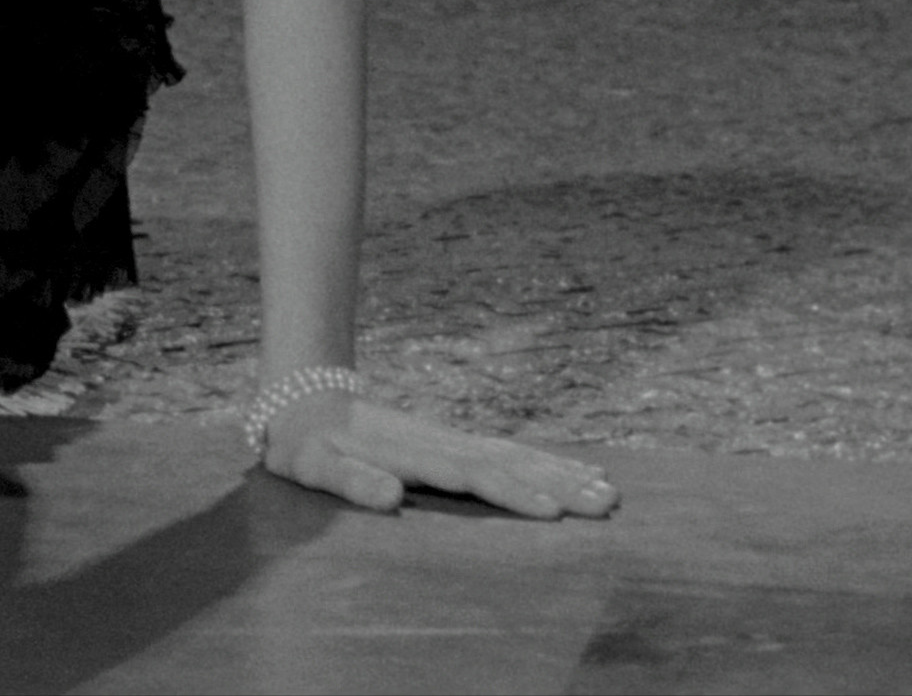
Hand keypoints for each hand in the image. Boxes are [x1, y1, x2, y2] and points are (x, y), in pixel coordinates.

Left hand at [255, 392, 618, 520]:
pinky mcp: (453, 445)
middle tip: (607, 503)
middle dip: (558, 485)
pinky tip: (576, 471)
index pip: (471, 476)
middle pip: (508, 465)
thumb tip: (389, 498)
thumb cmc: (304, 445)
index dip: (510, 494)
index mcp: (414, 456)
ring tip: (607, 490)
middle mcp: (441, 446)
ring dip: (560, 473)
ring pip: (516, 456)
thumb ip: (351, 481)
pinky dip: (544, 463)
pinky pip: (508, 453)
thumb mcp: (315, 466)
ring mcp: (451, 442)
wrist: (303, 399)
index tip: (552, 512)